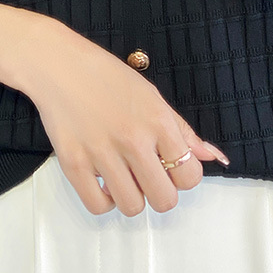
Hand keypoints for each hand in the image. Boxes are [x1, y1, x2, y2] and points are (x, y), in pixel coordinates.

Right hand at [24, 27, 230, 217]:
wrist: (59, 65)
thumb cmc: (106, 76)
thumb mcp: (152, 96)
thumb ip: (182, 130)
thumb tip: (212, 156)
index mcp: (157, 121)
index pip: (189, 176)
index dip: (182, 175)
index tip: (169, 165)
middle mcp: (133, 140)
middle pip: (164, 200)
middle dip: (160, 192)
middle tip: (147, 175)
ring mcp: (102, 154)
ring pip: (133, 207)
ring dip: (131, 196)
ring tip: (123, 175)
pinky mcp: (74, 163)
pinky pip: (99, 206)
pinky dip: (104, 200)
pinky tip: (103, 181)